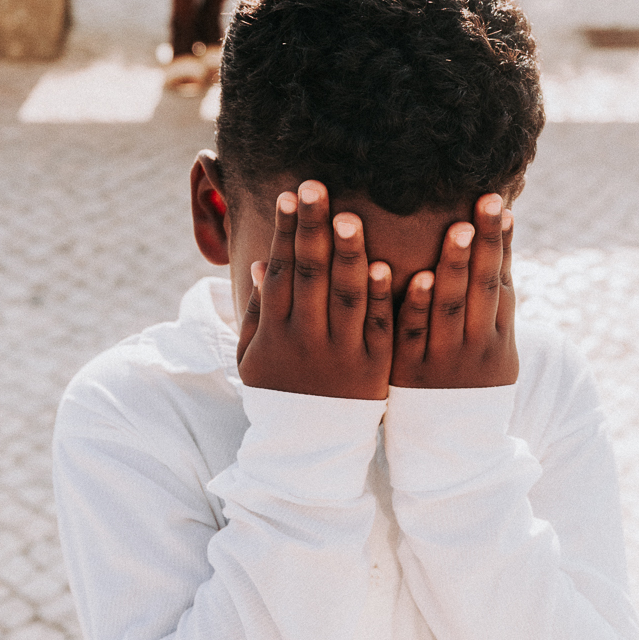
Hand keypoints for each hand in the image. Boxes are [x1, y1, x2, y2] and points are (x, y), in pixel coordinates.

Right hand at [236, 181, 393, 398]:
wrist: (308, 453)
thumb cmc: (279, 394)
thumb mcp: (254, 356)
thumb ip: (259, 310)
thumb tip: (262, 263)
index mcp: (276, 332)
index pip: (281, 272)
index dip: (286, 233)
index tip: (291, 195)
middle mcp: (306, 339)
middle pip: (311, 275)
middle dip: (312, 228)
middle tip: (316, 186)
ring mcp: (341, 353)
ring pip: (347, 296)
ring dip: (349, 254)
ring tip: (349, 216)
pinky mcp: (374, 367)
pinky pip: (379, 327)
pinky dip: (382, 297)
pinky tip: (384, 266)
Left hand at [390, 195, 516, 388]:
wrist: (450, 448)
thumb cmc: (469, 382)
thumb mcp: (492, 346)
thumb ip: (490, 301)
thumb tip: (495, 241)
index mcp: (498, 334)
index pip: (502, 280)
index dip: (501, 244)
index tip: (501, 206)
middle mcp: (477, 344)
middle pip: (482, 287)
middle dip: (485, 242)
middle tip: (487, 201)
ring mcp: (445, 359)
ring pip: (451, 306)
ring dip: (454, 265)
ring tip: (457, 228)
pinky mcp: (411, 373)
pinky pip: (412, 334)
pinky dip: (416, 305)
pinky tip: (417, 276)